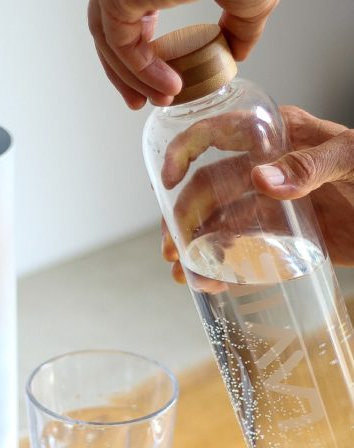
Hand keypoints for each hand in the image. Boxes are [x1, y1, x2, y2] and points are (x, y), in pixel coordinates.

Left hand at [87, 0, 277, 108]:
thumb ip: (242, 24)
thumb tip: (239, 52)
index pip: (127, 17)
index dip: (138, 53)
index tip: (156, 80)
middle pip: (108, 31)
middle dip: (123, 73)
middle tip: (142, 101)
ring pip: (108, 40)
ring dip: (130, 79)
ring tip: (161, 99)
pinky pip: (120, 44)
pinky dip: (141, 70)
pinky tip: (168, 86)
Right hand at [161, 105, 353, 283]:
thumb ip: (312, 164)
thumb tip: (261, 179)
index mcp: (276, 136)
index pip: (216, 134)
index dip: (182, 152)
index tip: (165, 181)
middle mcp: (263, 167)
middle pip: (206, 187)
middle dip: (183, 218)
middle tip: (174, 251)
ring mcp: (267, 202)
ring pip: (217, 222)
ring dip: (196, 248)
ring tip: (187, 275)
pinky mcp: (276, 233)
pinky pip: (240, 247)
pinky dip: (222, 265)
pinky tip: (211, 281)